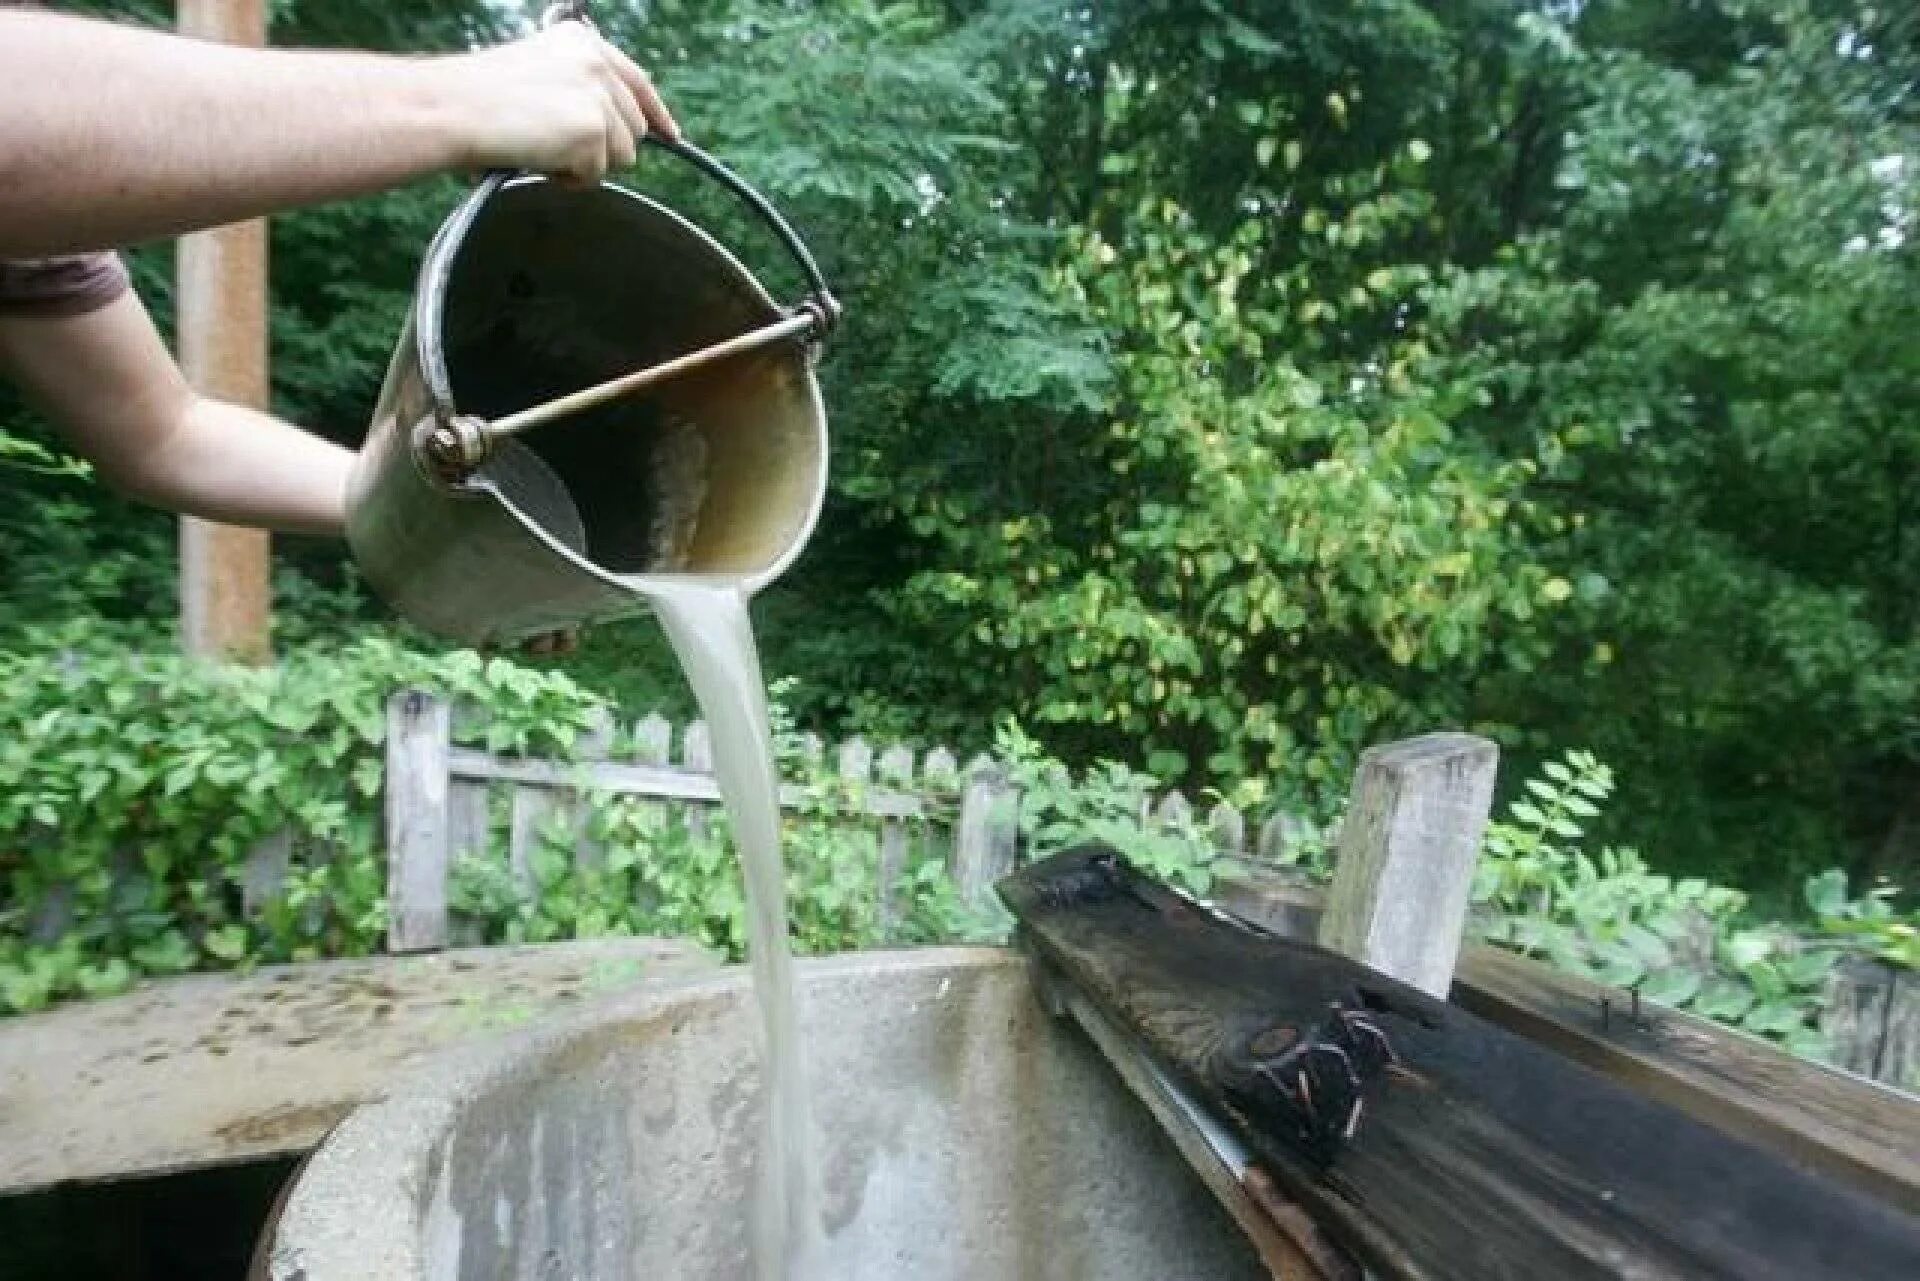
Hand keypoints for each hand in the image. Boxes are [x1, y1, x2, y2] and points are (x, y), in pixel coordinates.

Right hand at [440, 23, 679, 184]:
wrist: (452, 107)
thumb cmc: (479, 99)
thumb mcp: (538, 76)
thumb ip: (579, 91)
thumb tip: (612, 130)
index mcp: (583, 43)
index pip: (638, 81)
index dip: (656, 113)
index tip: (671, 134)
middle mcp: (597, 62)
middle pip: (634, 127)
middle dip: (604, 147)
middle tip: (556, 145)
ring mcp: (598, 96)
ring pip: (622, 155)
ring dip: (586, 163)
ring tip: (542, 147)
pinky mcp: (593, 130)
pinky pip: (597, 175)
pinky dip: (569, 178)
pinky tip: (539, 158)